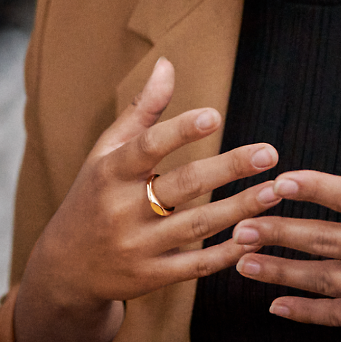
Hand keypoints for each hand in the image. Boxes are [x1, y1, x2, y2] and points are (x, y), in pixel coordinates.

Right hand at [15, 57, 284, 341]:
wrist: (65, 268)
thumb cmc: (93, 196)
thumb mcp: (106, 153)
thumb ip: (141, 111)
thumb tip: (167, 64)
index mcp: (110, 173)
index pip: (148, 147)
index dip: (181, 131)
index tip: (216, 115)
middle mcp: (122, 210)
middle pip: (184, 185)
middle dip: (230, 168)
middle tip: (270, 153)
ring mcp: (137, 246)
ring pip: (198, 225)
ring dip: (241, 209)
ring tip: (275, 191)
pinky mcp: (151, 277)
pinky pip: (197, 265)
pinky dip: (228, 252)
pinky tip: (256, 235)